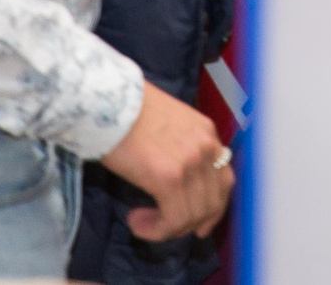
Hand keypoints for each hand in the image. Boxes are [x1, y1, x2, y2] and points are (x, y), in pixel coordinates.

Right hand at [100, 83, 231, 242]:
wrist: (106, 101)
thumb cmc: (128, 111)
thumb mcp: (169, 125)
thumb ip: (182, 148)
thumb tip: (178, 182)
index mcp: (206, 132)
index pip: (224, 178)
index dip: (214, 207)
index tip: (199, 225)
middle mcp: (206, 147)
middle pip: (213, 201)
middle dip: (191, 223)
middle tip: (167, 228)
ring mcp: (191, 163)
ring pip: (192, 215)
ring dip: (167, 228)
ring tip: (142, 221)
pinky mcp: (170, 178)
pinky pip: (172, 220)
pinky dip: (156, 231)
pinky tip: (136, 221)